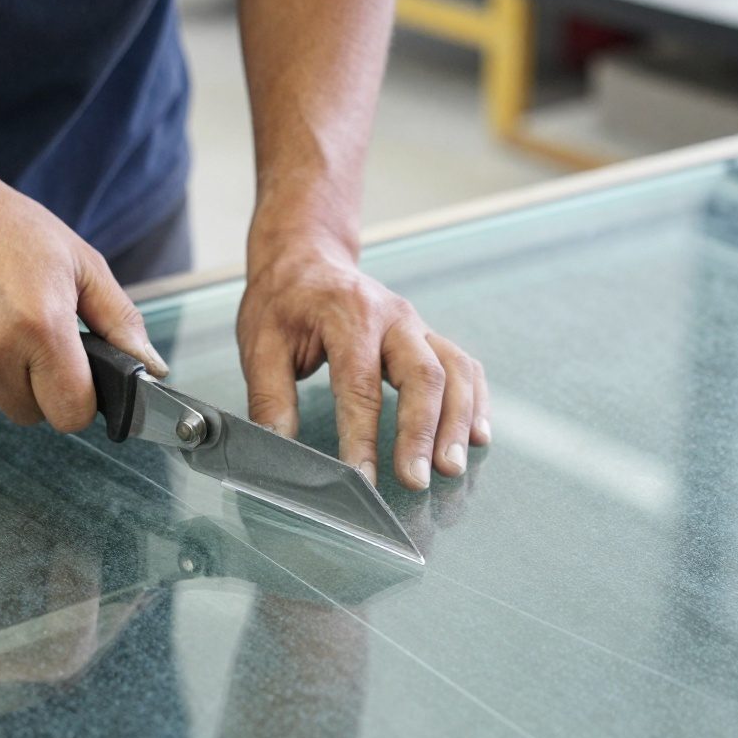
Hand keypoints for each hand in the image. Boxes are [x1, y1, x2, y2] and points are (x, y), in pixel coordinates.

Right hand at [0, 168, 167, 428]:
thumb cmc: (5, 226)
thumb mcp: (78, 262)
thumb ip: (120, 321)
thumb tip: (153, 368)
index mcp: (42, 327)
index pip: (71, 414)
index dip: (78, 400)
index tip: (75, 377)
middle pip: (30, 414)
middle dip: (38, 387)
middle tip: (31, 337)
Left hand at [238, 243, 489, 489]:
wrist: (306, 258)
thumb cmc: (283, 302)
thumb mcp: (260, 344)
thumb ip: (270, 397)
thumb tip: (278, 448)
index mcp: (348, 316)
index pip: (360, 384)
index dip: (362, 436)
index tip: (361, 478)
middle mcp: (392, 317)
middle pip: (423, 376)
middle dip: (423, 432)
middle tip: (417, 479)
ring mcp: (416, 326)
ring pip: (455, 372)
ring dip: (458, 422)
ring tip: (451, 467)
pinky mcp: (428, 337)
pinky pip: (465, 367)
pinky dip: (476, 402)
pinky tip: (477, 437)